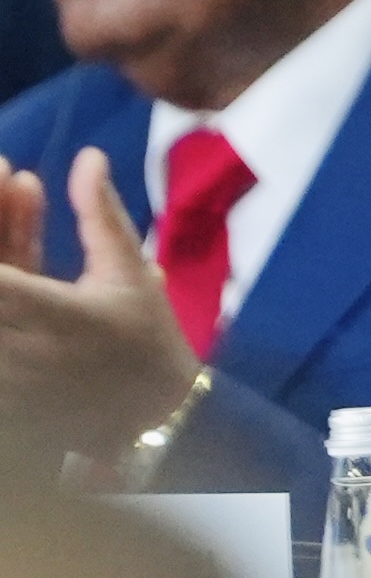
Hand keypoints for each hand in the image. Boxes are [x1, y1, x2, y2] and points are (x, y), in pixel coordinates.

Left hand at [0, 149, 208, 464]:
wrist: (149, 420)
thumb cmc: (147, 342)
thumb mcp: (131, 274)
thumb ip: (100, 214)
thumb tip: (88, 157)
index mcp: (46, 317)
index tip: (1, 173)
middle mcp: (9, 343)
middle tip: (4, 176)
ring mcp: (0, 362)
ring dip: (1, 238)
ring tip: (17, 188)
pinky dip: (3, 267)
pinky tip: (14, 233)